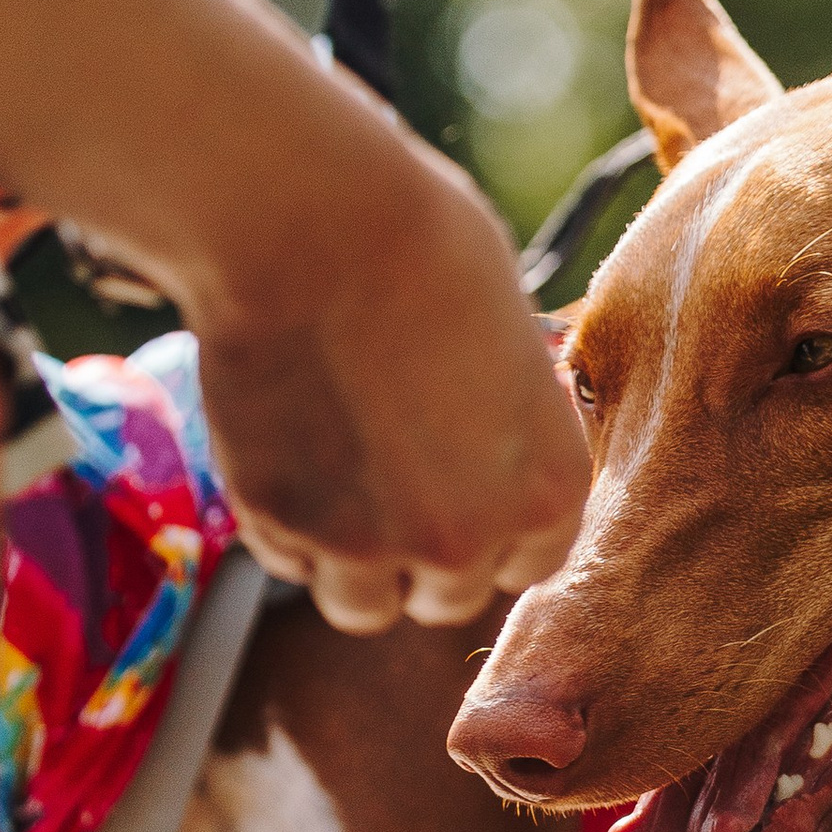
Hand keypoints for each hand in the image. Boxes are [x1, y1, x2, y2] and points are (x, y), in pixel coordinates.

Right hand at [189, 135, 587, 632]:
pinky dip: (286, 526)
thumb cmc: (424, 249)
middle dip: (420, 554)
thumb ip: (509, 427)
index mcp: (548, 488)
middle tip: (386, 480)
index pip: (531, 563)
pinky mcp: (283, 524)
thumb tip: (491, 448)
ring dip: (350, 562)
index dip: (492, 531)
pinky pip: (288, 563)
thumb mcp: (513, 346)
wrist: (313, 225)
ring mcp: (368, 543)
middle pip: (448, 597)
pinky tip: (287, 448)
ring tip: (334, 478)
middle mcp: (466, 537)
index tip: (460, 495)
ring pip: (363, 606)